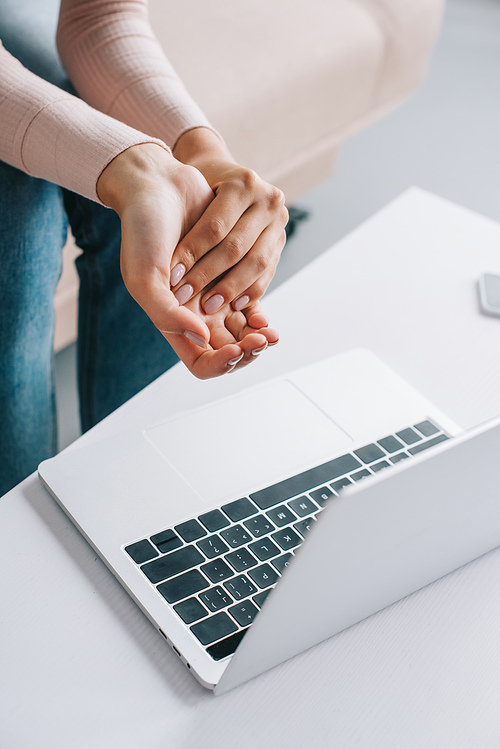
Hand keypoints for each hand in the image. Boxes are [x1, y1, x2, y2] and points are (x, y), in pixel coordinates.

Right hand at [97, 142, 277, 377]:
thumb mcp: (145, 276)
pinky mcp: (228, 272)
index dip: (221, 364)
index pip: (202, 364)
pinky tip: (264, 313)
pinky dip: (257, 311)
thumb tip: (203, 339)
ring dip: (254, 334)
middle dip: (247, 351)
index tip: (237, 350)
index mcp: (171, 321)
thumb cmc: (142, 230)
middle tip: (262, 340)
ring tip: (267, 330)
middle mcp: (192, 313)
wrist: (157, 185)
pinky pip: (248, 301)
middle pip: (227, 352)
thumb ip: (167, 315)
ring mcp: (211, 294)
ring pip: (240, 330)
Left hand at [171, 128, 287, 314]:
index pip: (215, 227)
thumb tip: (165, 263)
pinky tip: (233, 305)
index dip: (192, 254)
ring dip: (231, 288)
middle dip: (208, 276)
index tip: (171, 276)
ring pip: (256, 262)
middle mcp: (267, 200)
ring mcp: (279, 221)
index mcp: (243, 184)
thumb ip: (186, 218)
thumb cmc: (203, 188)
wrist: (229, 180)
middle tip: (184, 296)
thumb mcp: (192, 191)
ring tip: (208, 305)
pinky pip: (268, 271)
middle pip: (236, 247)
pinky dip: (251, 290)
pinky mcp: (282, 240)